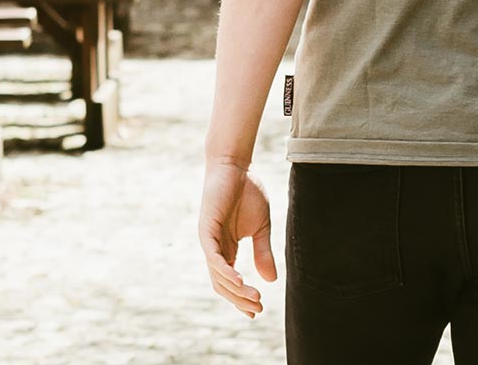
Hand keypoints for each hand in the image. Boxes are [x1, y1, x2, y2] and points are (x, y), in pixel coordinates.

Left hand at [198, 160, 277, 318]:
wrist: (236, 166)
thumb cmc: (248, 192)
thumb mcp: (262, 226)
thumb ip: (263, 251)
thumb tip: (271, 280)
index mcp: (227, 249)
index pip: (230, 281)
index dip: (242, 297)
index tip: (256, 311)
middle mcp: (215, 249)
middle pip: (223, 284)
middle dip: (239, 298)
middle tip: (257, 308)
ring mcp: (209, 241)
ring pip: (218, 275)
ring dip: (235, 289)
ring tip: (254, 297)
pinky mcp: (206, 230)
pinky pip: (213, 257)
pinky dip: (224, 270)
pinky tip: (238, 278)